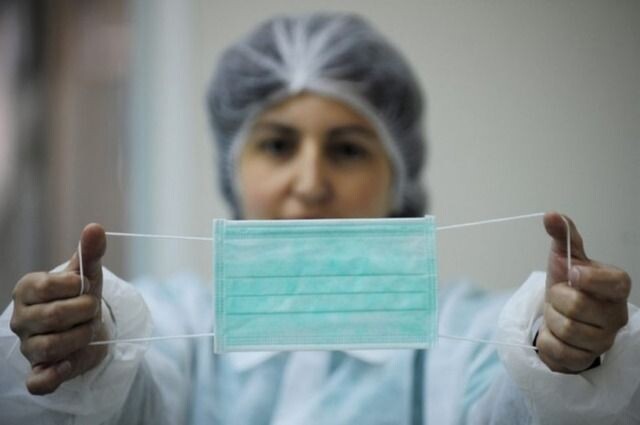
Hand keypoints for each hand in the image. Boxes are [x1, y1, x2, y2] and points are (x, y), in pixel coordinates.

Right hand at [9, 223, 108, 394]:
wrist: (88, 327)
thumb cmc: (82, 296)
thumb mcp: (88, 273)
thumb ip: (90, 252)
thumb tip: (95, 227)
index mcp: (27, 289)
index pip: (49, 286)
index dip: (77, 287)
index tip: (85, 287)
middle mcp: (21, 319)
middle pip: (53, 316)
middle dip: (84, 312)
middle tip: (91, 310)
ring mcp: (27, 347)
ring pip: (52, 347)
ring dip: (81, 337)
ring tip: (87, 330)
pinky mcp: (38, 371)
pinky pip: (39, 381)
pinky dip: (54, 376)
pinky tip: (68, 364)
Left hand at [536, 212, 630, 372]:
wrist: (558, 316)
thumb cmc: (567, 285)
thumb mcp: (563, 258)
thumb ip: (563, 236)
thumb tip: (551, 215)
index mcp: (616, 287)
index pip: (616, 282)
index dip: (590, 278)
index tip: (572, 273)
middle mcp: (616, 315)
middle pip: (577, 306)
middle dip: (557, 299)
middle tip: (558, 298)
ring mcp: (604, 341)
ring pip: (567, 329)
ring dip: (552, 320)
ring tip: (558, 315)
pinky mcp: (586, 360)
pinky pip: (558, 350)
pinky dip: (548, 340)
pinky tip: (556, 334)